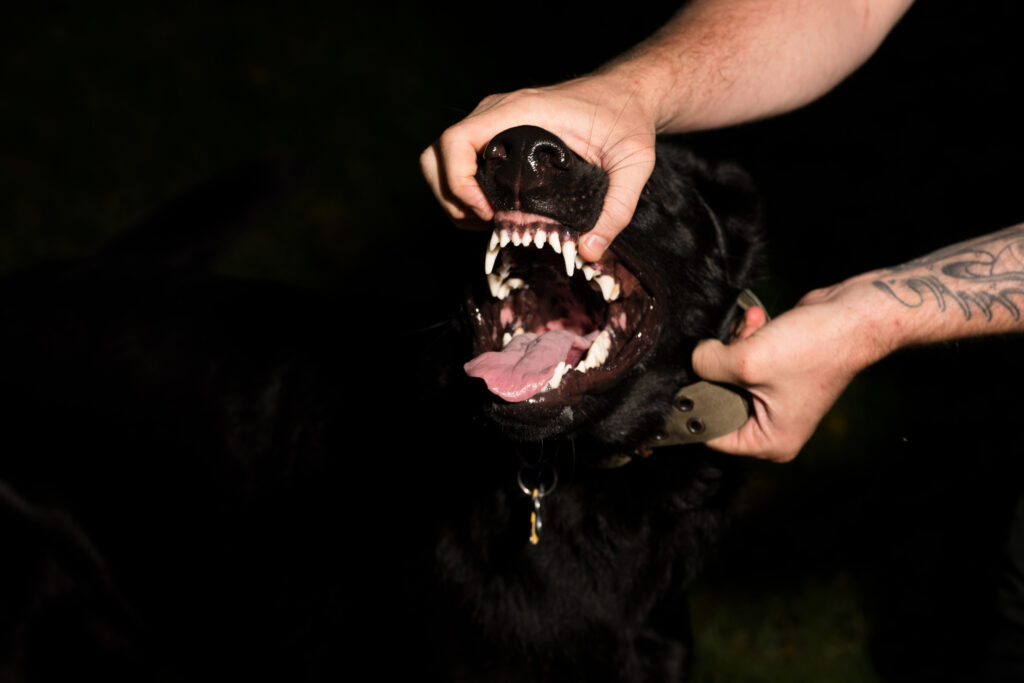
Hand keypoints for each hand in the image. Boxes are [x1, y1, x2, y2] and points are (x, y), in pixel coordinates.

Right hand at [419, 74, 657, 261]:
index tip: (488, 213)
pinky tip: (496, 211)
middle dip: (450, 200)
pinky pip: (460, 162)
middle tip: (487, 224)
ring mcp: (492, 122)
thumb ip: (617, 208)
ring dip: (453, 199)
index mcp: (519, 111)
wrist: (625, 94)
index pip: (455, 141)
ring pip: (440, 161)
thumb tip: (589, 251)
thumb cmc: (627, 120)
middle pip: (435, 156)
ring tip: (490, 222)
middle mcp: (496, 113)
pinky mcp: (496, 133)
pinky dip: (464, 192)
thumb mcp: (633, 163)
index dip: (457, 183)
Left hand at [692, 277, 888, 461]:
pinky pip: (744, 357)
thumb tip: (694, 360)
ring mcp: (776, 398)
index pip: (712, 434)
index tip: (684, 381)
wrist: (852, 315)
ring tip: (753, 328)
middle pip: (718, 399)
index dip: (696, 406)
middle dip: (721, 367)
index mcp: (771, 441)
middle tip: (734, 345)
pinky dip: (746, 336)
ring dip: (735, 344)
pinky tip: (758, 320)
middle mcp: (774, 425)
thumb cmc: (813, 348)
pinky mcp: (777, 371)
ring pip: (728, 373)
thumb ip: (706, 366)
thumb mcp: (746, 362)